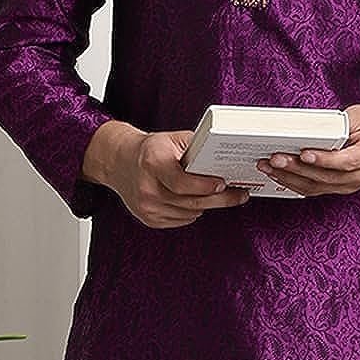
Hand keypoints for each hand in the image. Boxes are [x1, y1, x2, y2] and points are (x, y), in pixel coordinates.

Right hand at [107, 126, 251, 228]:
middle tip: (239, 195)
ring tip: (221, 195)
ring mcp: (146, 206)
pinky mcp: (148, 219)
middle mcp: (147, 187)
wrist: (119, 161)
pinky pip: (181, 219)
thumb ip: (195, 149)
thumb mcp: (171, 139)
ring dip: (207, 204)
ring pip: (189, 212)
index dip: (205, 186)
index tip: (224, 183)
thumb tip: (224, 160)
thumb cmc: (151, 149)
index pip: (182, 182)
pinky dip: (192, 211)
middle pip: (191, 201)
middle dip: (220, 199)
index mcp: (152, 162)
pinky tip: (196, 200)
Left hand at [254, 105, 359, 197]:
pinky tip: (278, 175)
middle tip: (273, 158)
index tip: (304, 153)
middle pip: (326, 177)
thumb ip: (343, 122)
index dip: (325, 159)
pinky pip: (316, 190)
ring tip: (268, 166)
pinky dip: (295, 183)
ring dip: (290, 178)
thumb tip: (315, 128)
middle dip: (296, 168)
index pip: (347, 161)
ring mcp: (352, 185)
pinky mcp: (341, 188)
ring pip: (317, 187)